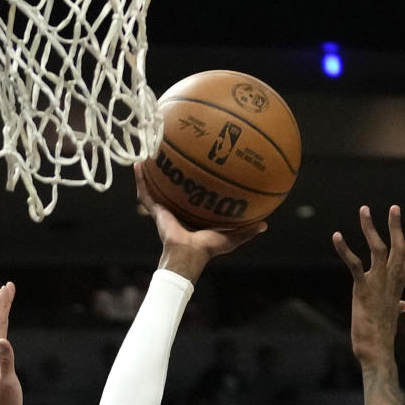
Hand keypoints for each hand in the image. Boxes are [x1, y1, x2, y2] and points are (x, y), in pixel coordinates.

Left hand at [0, 282, 21, 404]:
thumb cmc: (5, 400)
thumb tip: (3, 341)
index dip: (4, 304)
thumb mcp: (8, 381)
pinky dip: (0, 325)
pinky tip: (1, 326)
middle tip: (7, 286)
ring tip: (2, 297)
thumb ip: (6, 361)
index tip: (8, 287)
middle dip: (1, 303)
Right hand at [134, 162, 266, 283]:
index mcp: (193, 213)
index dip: (193, 180)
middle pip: (173, 185)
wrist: (187, 255)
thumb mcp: (230, 238)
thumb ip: (246, 231)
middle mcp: (177, 208)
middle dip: (171, 169)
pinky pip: (146, 193)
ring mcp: (164, 209)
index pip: (192, 193)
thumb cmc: (207, 250)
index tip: (197, 163)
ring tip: (150, 150)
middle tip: (172, 149)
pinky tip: (139, 164)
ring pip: (156, 186)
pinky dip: (141, 179)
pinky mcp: (156, 211)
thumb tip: (265, 224)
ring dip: (152, 170)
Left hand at [332, 205, 404, 368]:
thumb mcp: (391, 318)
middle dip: (396, 227)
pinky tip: (337, 236)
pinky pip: (354, 264)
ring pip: (379, 248)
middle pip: (397, 248)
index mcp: (397, 288)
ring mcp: (378, 284)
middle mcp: (391, 282)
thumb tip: (403, 305)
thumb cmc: (382, 338)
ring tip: (364, 210)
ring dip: (371, 228)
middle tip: (394, 207)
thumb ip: (397, 306)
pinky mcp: (363, 289)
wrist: (378, 350)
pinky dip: (344, 249)